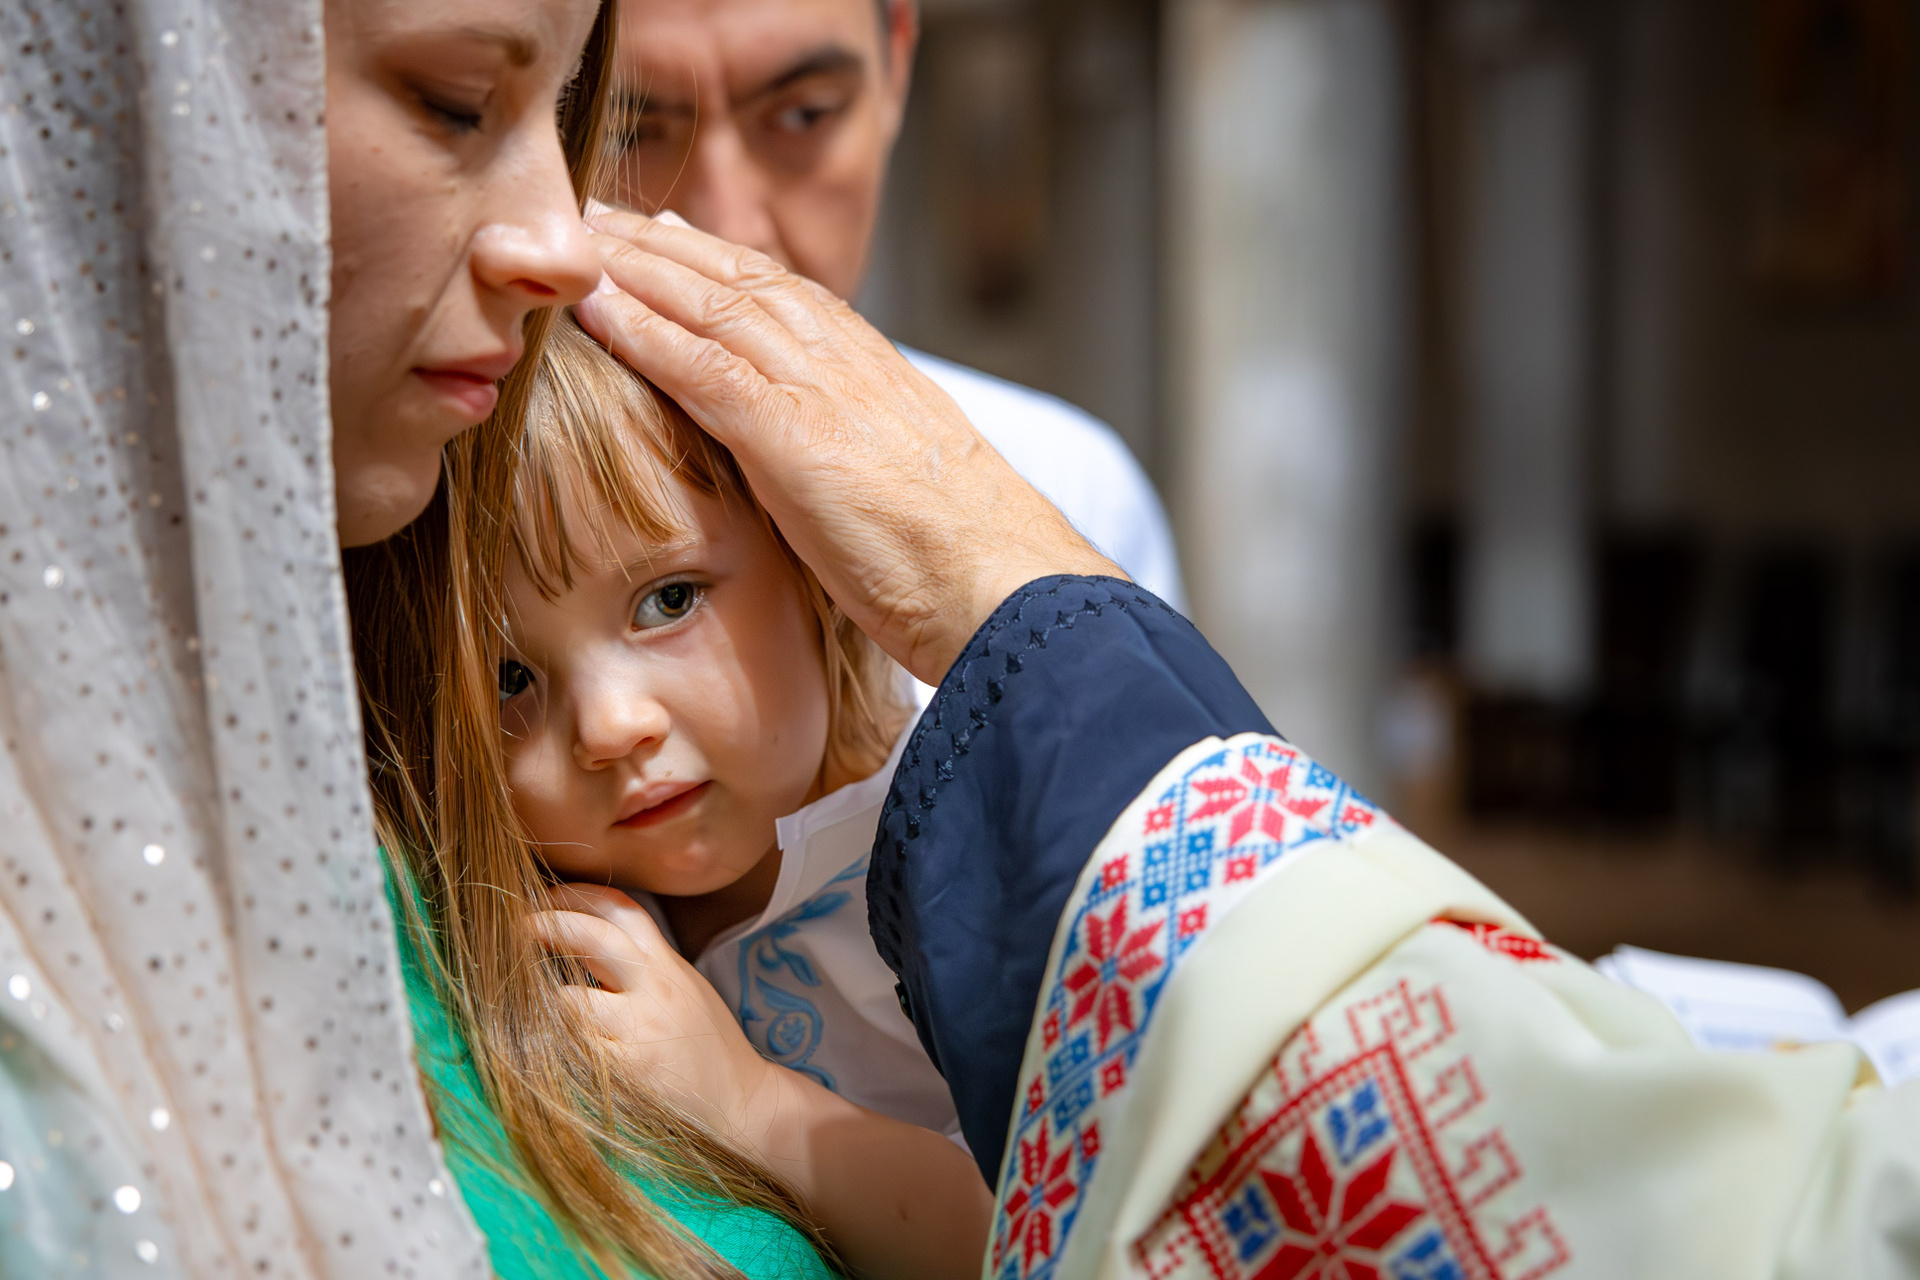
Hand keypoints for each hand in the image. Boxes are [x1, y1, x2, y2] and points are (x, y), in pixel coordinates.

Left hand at [535, 882, 993, 1278]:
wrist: (744, 1104)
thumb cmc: (708, 1048)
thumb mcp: (684, 989)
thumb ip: (643, 964)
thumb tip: (580, 939)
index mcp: (667, 964)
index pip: (619, 907)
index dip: (574, 894)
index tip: (543, 899)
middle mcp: (653, 989)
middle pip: (590, 936)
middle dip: (544, 924)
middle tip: (510, 928)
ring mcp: (637, 1031)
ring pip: (568, 999)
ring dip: (533, 996)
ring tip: (508, 995)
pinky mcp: (624, 1073)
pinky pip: (570, 1051)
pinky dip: (545, 1044)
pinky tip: (527, 1043)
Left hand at [572, 208, 1120, 685]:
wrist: (1006, 585)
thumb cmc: (966, 563)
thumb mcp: (909, 490)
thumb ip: (862, 459)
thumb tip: (833, 472)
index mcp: (876, 373)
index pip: (784, 293)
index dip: (717, 261)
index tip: (665, 234)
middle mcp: (846, 362)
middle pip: (738, 278)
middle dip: (662, 243)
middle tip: (598, 215)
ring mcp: (818, 391)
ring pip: (712, 305)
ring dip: (635, 268)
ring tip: (576, 241)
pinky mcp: (790, 434)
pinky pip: (700, 366)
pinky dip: (642, 331)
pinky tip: (593, 310)